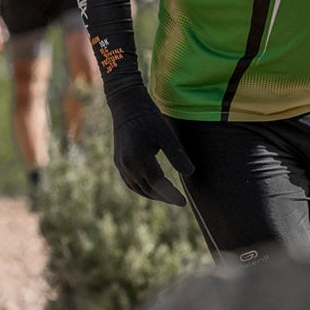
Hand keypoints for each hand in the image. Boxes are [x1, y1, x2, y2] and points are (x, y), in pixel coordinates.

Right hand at [107, 85, 193, 205]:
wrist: (127, 107)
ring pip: (139, 188)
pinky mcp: (119, 163)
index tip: (183, 203)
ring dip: (154, 194)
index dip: (171, 194)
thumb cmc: (149, 118)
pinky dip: (143, 189)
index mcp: (139, 157)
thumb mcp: (167, 135)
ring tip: (169, 197)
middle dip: (164, 197)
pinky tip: (154, 188)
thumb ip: (177, 155)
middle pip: (148, 189)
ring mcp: (121, 165)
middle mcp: (128, 165)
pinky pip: (131, 183)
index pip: (157, 183)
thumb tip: (190, 173)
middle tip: (180, 201)